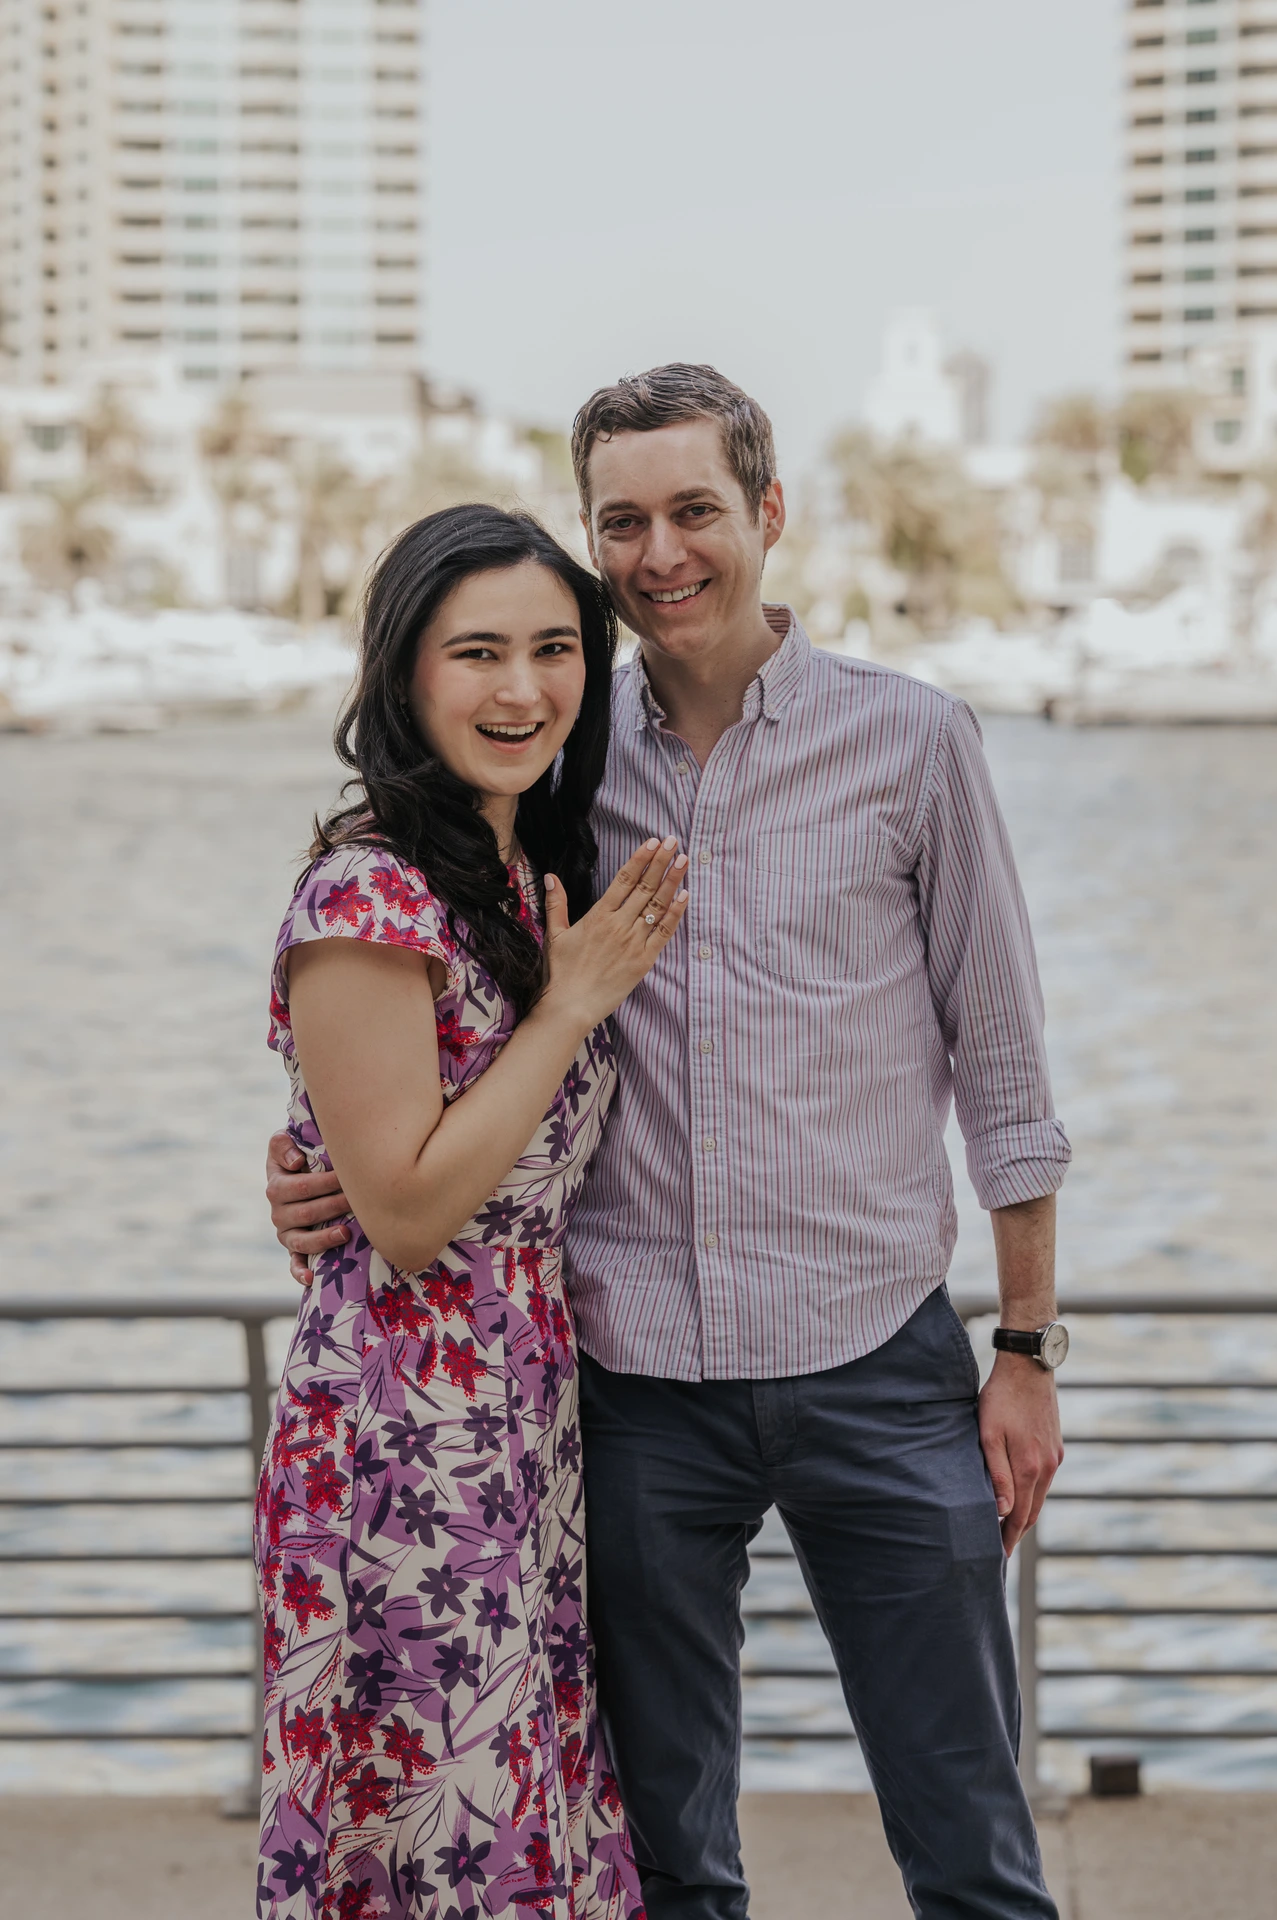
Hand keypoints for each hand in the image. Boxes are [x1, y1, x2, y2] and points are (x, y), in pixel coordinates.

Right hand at [265, 1129, 350, 1289]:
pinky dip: (300, 1272)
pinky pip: (294, 1264)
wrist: (296, 1173)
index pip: (300, 1187)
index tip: (346, 1176)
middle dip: (334, 1206)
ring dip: (324, 1238)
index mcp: (276, 1186)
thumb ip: (282, 1144)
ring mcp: (286, 1233)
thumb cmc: (298, 1155)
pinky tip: (311, 1278)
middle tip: (358, 1200)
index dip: (324, 1183)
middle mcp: (278, 1212)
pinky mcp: (294, 1249)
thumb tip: (295, 1161)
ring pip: (302, 1241)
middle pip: (306, 1214)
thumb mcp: (284, 1143)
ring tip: (346, 1232)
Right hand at [539, 838, 688, 1034]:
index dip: (640, 859)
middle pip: (645, 887)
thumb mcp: (554, 934)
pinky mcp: (643, 961)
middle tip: (675, 842)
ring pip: (658, 906)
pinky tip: (685, 896)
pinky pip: (664, 933)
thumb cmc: (560, 972)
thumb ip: (556, 903)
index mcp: (598, 915)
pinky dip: (676, 914)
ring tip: (684, 860)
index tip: (653, 842)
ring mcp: (633, 942)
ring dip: (672, 881)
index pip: (624, 879)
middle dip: (661, 862)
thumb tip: (551, 877)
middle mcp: (618, 925)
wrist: (570, 1007)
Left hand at [977, 1354, 1063, 1555]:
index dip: (1008, 1537)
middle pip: (1033, 1511)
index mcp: (1029, 1468)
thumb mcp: (989, 1435)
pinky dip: (1033, 1494)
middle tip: (1001, 1549)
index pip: (1019, 1516)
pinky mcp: (1056, 1446)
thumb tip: (1001, 1511)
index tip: (997, 1555)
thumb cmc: (1001, 1399)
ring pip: (1040, 1495)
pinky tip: (1022, 1495)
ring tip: (1008, 1527)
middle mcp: (1047, 1467)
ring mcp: (1054, 1456)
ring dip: (1025, 1513)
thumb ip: (997, 1475)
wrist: (1028, 1367)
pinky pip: (1044, 1479)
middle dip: (1017, 1532)